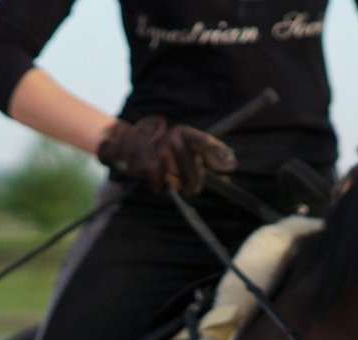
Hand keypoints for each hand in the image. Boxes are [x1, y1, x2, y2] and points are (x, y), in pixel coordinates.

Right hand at [96, 116, 236, 194]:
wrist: (125, 142)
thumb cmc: (162, 150)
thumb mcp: (184, 146)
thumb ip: (209, 153)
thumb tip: (232, 163)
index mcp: (184, 133)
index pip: (204, 143)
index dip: (219, 154)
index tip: (231, 165)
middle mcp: (173, 137)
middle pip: (194, 175)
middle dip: (192, 185)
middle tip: (189, 188)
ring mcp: (158, 149)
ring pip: (175, 182)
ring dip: (171, 184)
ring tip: (164, 174)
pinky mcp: (144, 162)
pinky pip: (158, 185)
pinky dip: (156, 184)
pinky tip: (151, 174)